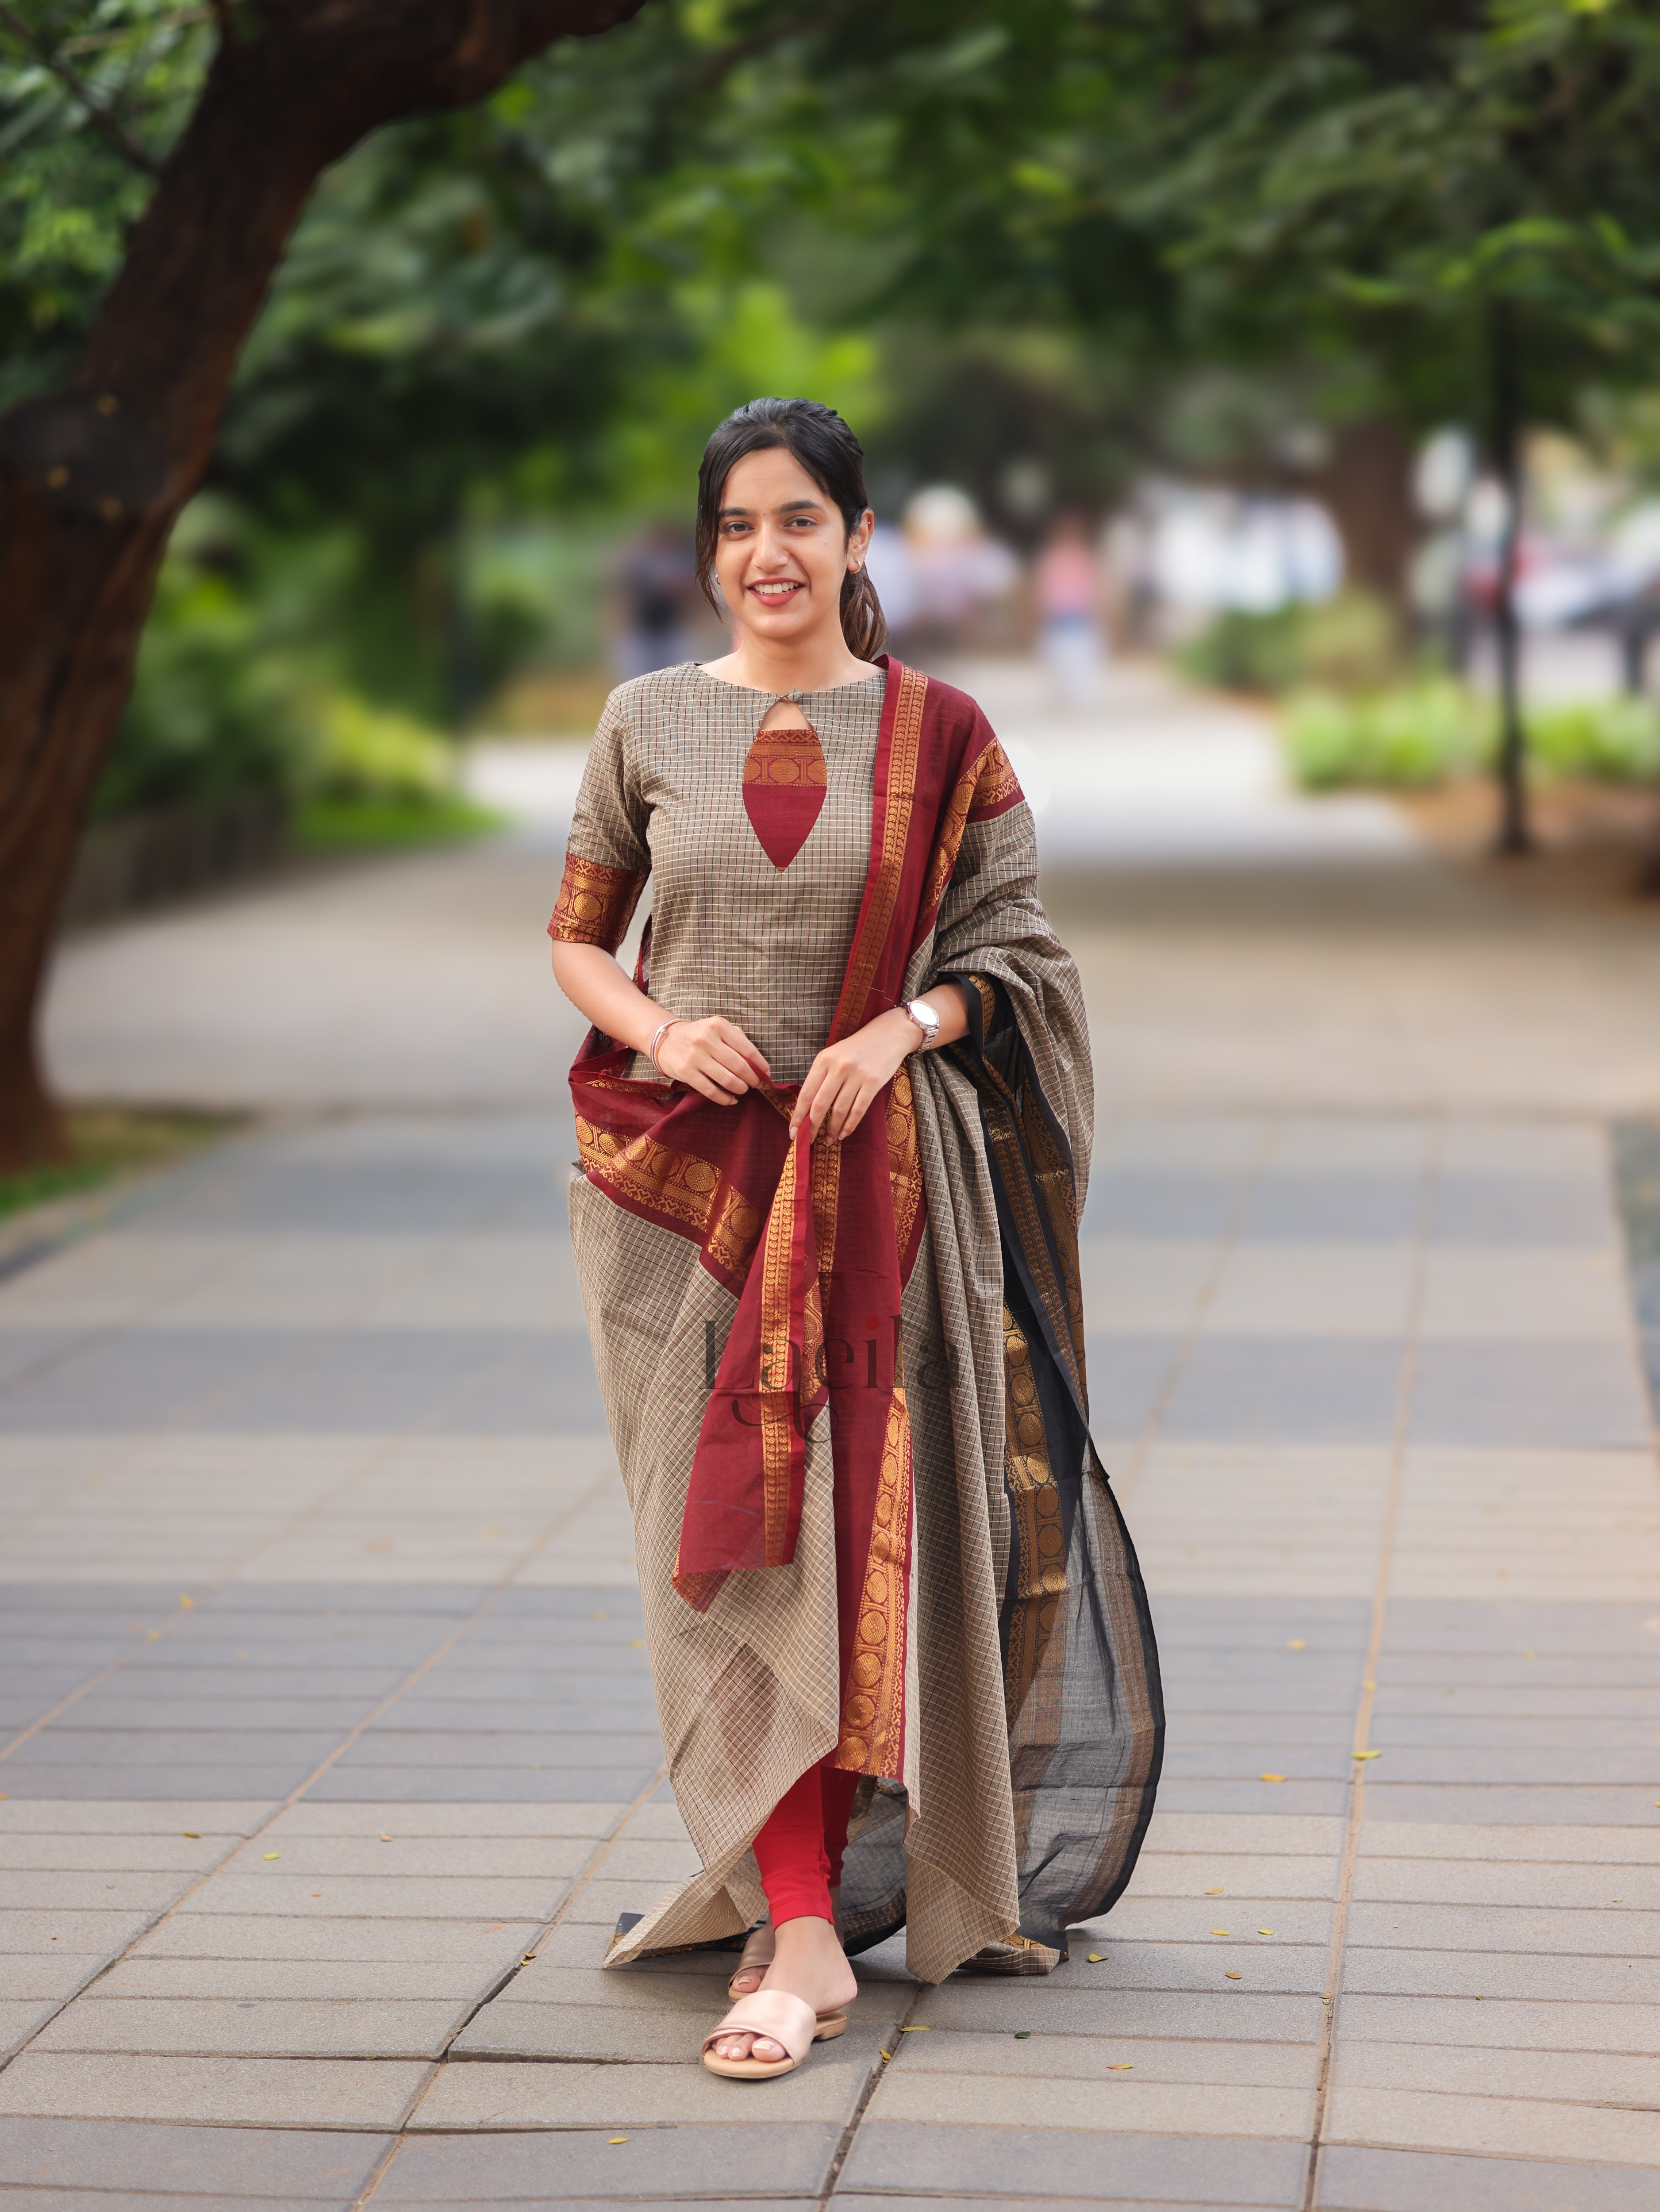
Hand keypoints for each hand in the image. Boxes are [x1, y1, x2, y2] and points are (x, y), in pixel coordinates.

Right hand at [655, 1016, 769, 1104]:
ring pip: (727, 1080)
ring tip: (743, 1090)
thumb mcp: (717, 1028)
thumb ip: (737, 1040)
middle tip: (756, 1084)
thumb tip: (758, 1064)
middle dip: (752, 1079)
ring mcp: (695, 1056)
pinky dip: (725, 1099)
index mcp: (718, 1025)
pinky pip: (711, 1091)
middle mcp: (706, 1039)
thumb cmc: (698, 1035)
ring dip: (741, 1088)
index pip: (747, 1048)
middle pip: (739, 1066)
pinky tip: (731, 1100)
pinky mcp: (686, 1073)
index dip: (760, 1064)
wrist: (665, 1039)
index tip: (766, 1073)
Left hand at [789, 1009, 914, 1142]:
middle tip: (809, 1141)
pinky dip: (849, 1125)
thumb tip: (807, 1108)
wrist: (889, 1034)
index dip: (798, 1116)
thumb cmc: (857, 1048)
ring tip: (828, 1140)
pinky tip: (844, 1133)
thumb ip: (821, 1077)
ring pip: (839, 1110)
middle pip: (820, 1104)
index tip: (793, 1132)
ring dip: (832, 1129)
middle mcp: (839, 1067)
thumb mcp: (833, 1055)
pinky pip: (858, 1110)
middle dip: (812, 1127)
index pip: (806, 1093)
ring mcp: (857, 1075)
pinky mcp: (874, 1082)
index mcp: (824, 1060)